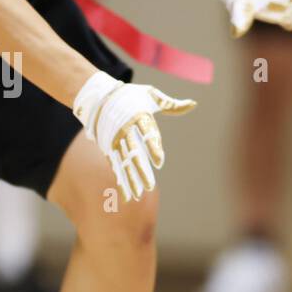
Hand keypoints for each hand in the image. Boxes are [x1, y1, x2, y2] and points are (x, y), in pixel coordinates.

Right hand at [72, 71, 195, 201]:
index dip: (153, 148)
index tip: (159, 162)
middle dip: (140, 170)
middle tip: (150, 186)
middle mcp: (124, 131)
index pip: (146, 134)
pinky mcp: (109, 149)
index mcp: (137, 118)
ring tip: (137, 195)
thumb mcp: (151, 95)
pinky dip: (122, 180)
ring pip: (123, 164)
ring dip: (130, 180)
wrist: (98, 97)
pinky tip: (128, 194)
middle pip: (133, 153)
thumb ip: (171, 105)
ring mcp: (115, 142)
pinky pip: (116, 167)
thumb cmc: (129, 96)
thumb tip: (193, 104)